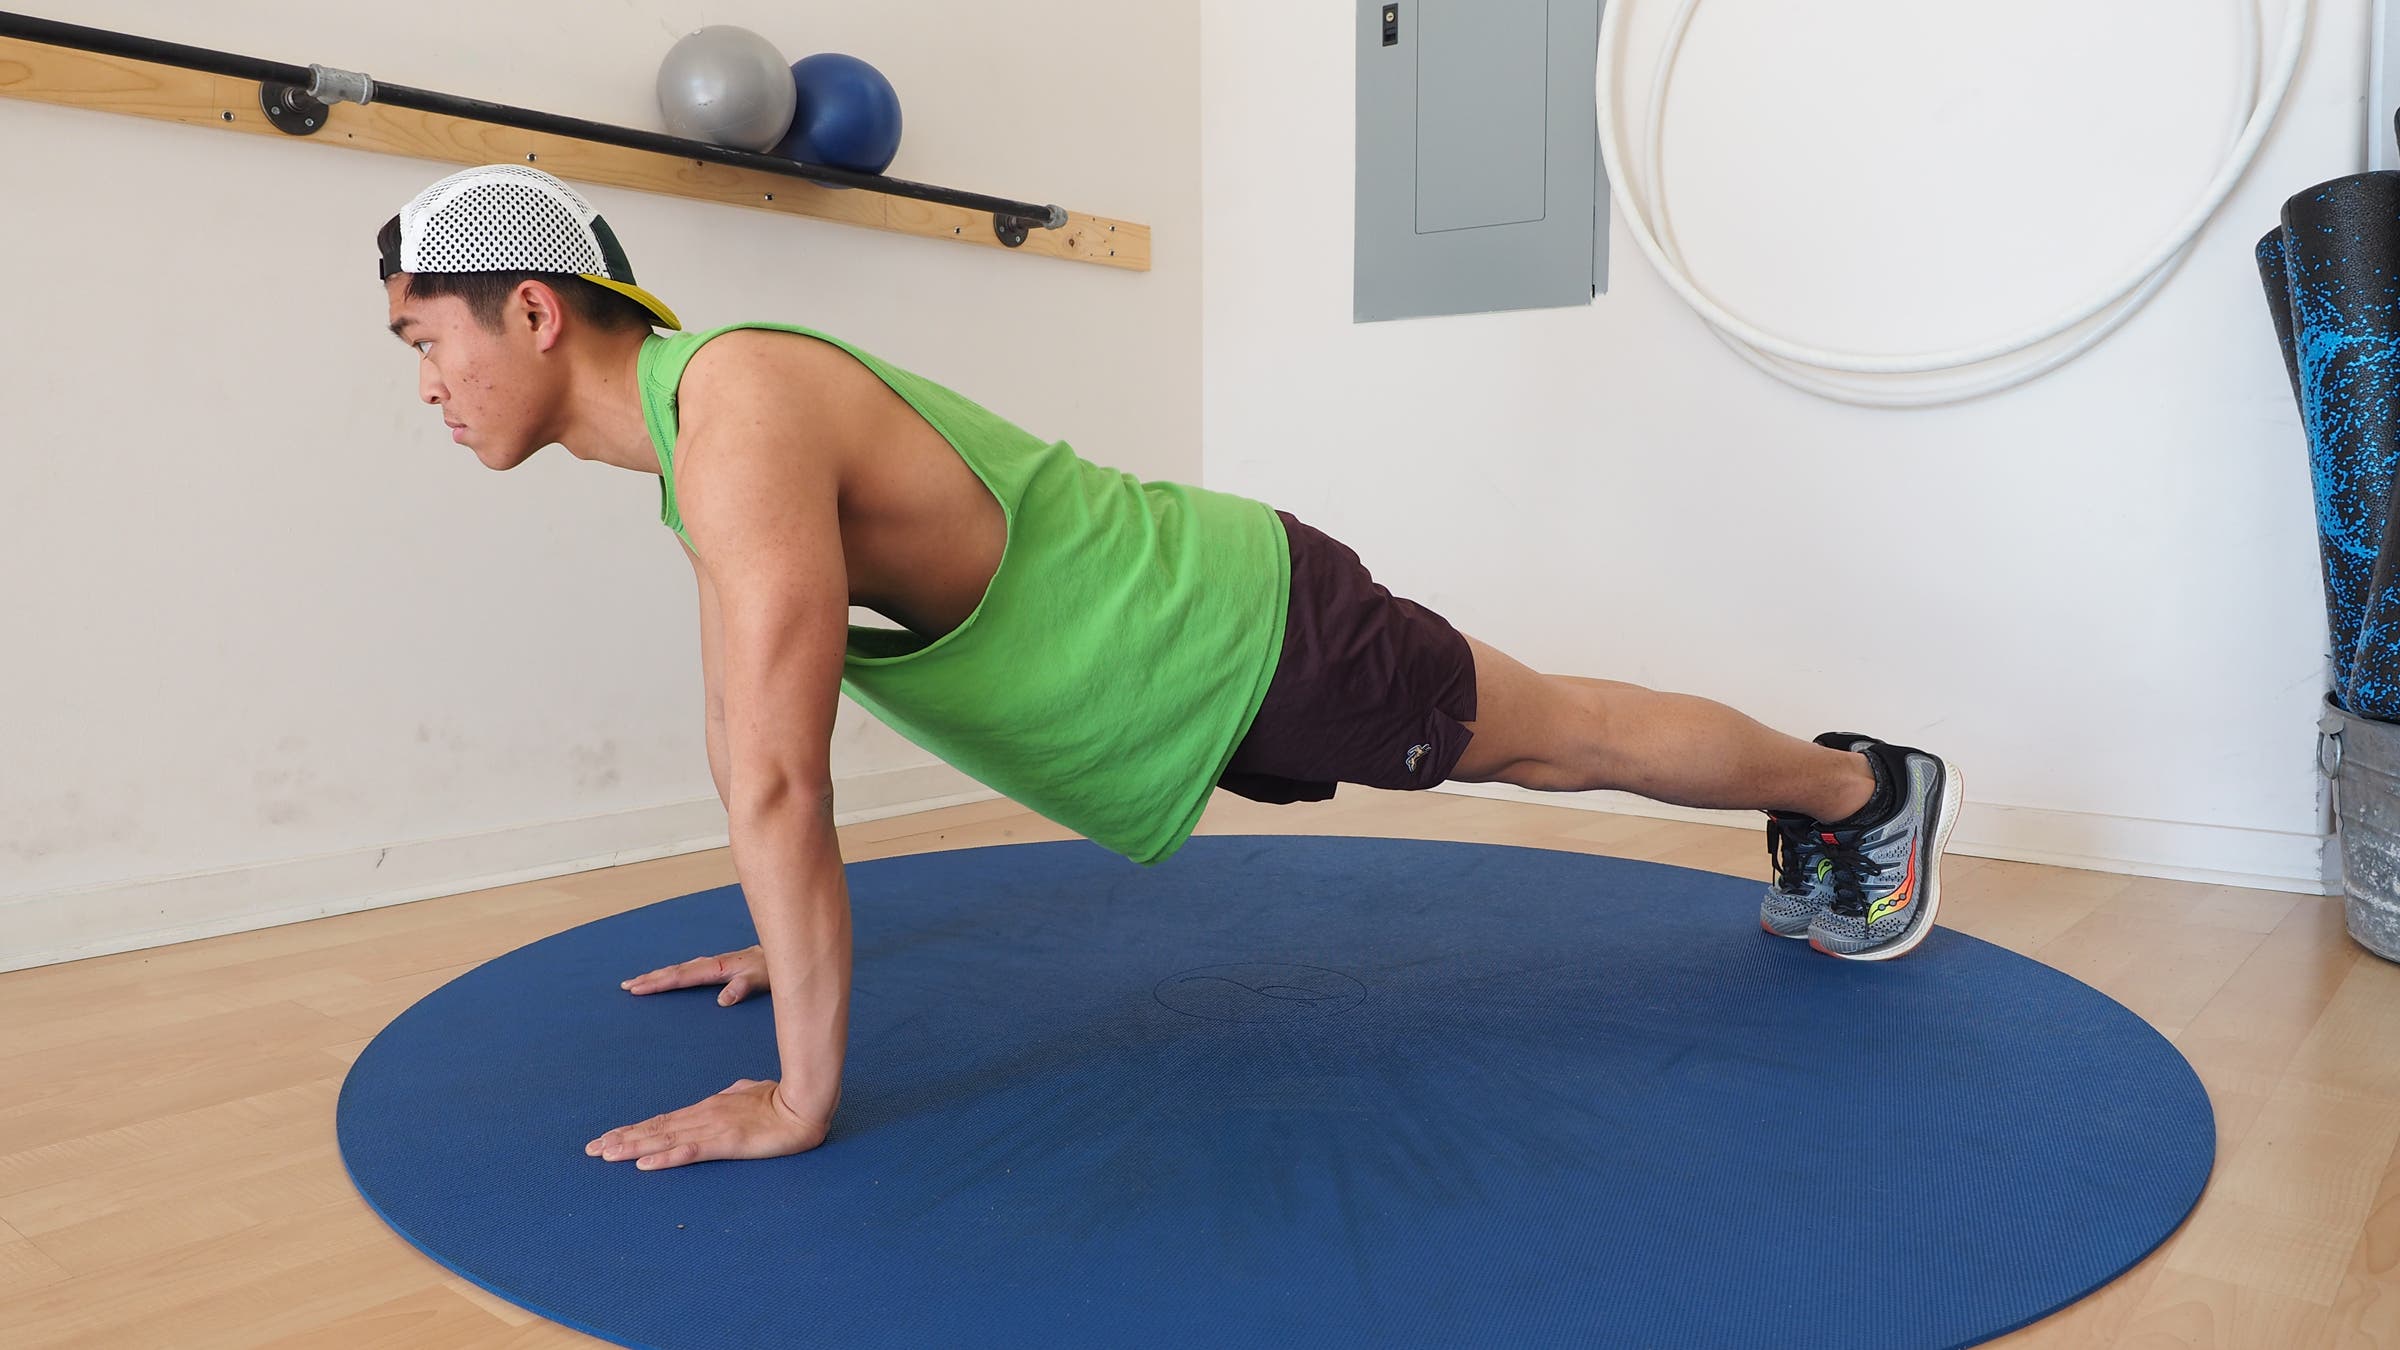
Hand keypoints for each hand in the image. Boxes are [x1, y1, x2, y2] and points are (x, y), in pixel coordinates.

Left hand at [585, 1077, 838, 1169]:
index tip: (609, 1138)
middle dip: (622, 1140)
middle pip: (655, 1129)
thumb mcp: (750, 1093)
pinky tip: (644, 1164)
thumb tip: (727, 1093)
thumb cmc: (781, 1097)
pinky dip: (664, 1158)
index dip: (634, 1130)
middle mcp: (703, 1116)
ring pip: (665, 1139)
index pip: (663, 1121)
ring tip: (606, 1155)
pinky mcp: (727, 1143)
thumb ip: (735, 1095)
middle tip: (592, 1150)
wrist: (804, 1102)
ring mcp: (713, 1129)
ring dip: (633, 1148)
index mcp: (708, 1108)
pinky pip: (690, 1152)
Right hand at [620, 945, 768, 1005]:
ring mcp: (709, 964)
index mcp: (714, 968)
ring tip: (635, 982)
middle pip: (672, 972)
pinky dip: (669, 974)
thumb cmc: (768, 969)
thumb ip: (741, 988)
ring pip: (676, 970)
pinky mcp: (712, 967)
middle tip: (626, 986)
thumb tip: (723, 1001)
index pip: (679, 977)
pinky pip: (684, 971)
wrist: (777, 956)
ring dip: (656, 975)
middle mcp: (708, 964)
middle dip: (649, 978)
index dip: (657, 983)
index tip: (637, 987)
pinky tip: (663, 978)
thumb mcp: (759, 980)